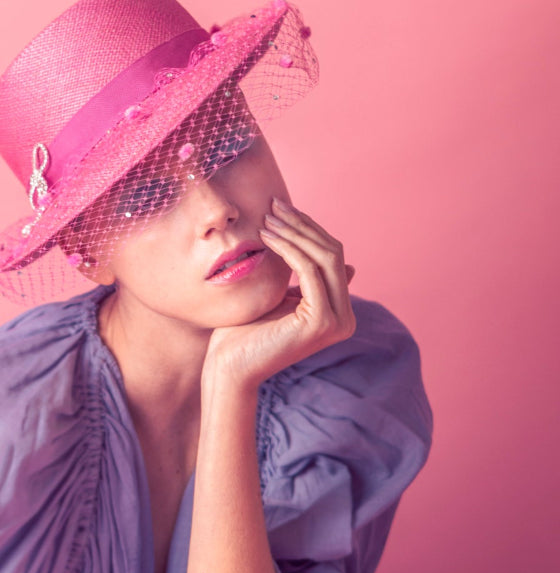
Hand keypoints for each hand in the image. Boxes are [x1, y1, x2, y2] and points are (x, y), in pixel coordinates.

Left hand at [203, 198, 355, 392]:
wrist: (228, 367)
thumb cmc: (244, 333)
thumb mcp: (278, 297)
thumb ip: (304, 279)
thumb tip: (339, 261)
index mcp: (338, 311)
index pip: (332, 256)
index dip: (308, 228)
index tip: (280, 208)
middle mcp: (345, 318)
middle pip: (333, 253)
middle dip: (303, 225)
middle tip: (274, 205)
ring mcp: (337, 322)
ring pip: (326, 258)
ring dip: (295, 232)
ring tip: (267, 217)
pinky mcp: (322, 322)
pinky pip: (310, 272)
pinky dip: (289, 249)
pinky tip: (267, 236)